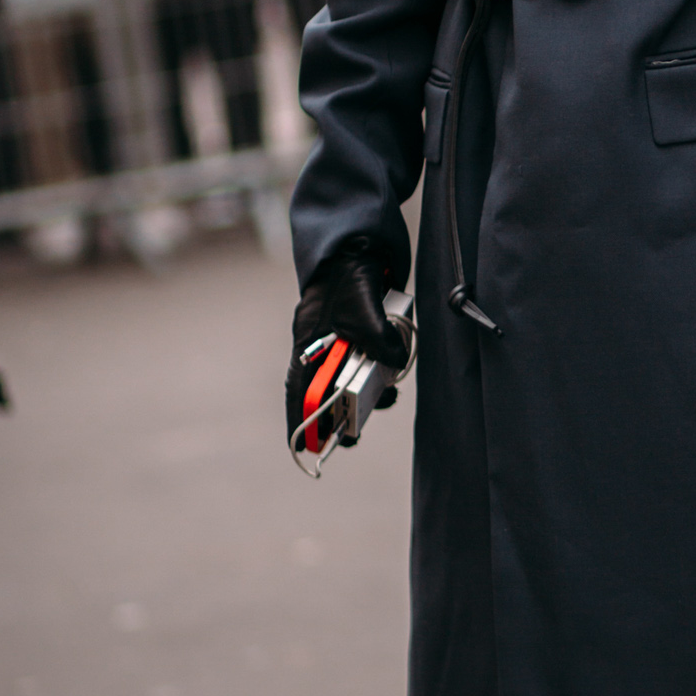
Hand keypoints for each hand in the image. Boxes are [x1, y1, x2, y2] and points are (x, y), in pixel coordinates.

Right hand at [286, 237, 409, 452]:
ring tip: (387, 397)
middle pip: (325, 392)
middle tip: (352, 436)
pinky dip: (381, 371)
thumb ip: (381, 340)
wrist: (363, 249)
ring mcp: (343, 343)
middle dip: (338, 415)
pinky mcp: (364, 336)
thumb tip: (396, 365)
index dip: (298, 419)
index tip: (299, 447)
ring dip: (367, 393)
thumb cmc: (351, 279)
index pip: (299, 391)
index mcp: (308, 346)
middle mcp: (322, 349)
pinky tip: (395, 372)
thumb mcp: (365, 311)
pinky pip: (369, 363)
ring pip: (351, 380)